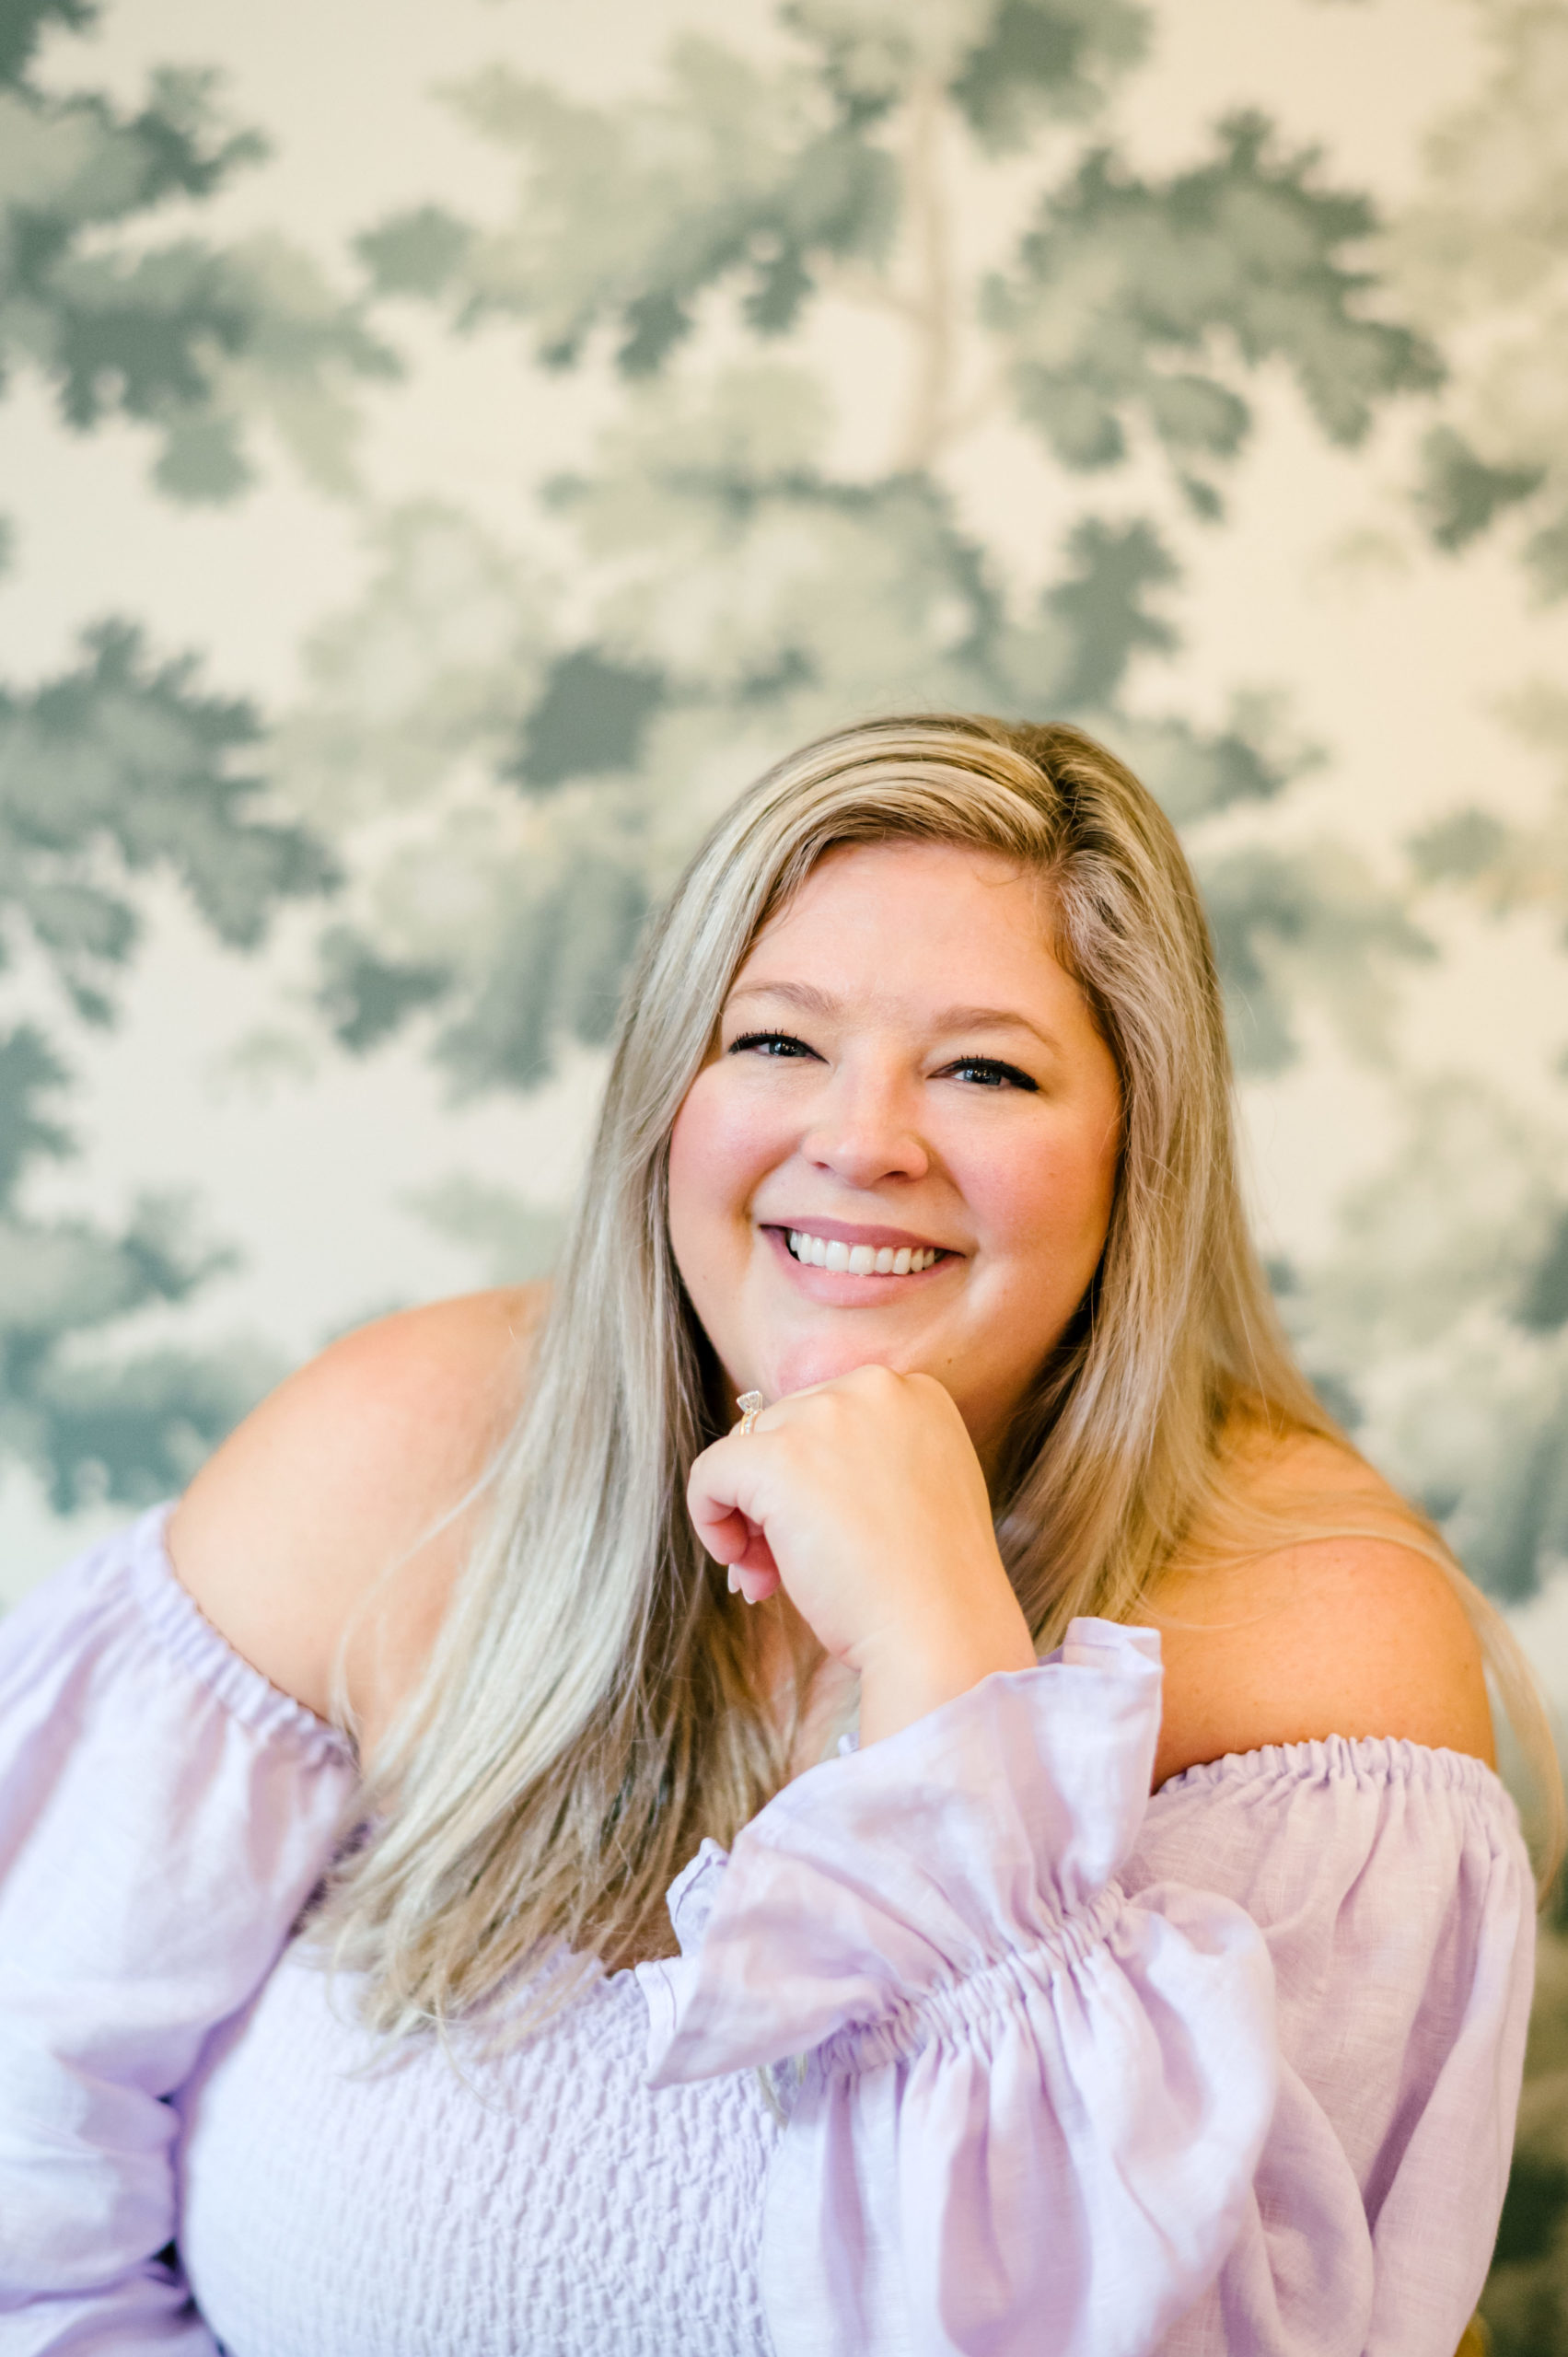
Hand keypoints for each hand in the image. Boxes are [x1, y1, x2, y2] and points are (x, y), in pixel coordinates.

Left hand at [687, 1365, 1036, 1742]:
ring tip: (767, 1577)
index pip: (827, 1418)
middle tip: (787, 1567)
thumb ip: (865, 1462)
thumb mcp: (916, 1494)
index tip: (829, 1532)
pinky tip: (738, 1562)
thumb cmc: (931, 1585)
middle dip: (777, 1499)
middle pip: (785, 1431)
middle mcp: (874, 1388)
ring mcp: (827, 1417)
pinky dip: (708, 1516)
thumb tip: (782, 1476)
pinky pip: (710, 1472)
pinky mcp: (780, 1457)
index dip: (815, 1479)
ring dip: (749, 1516)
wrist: (943, 1629)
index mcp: (915, 1394)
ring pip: (747, 1451)